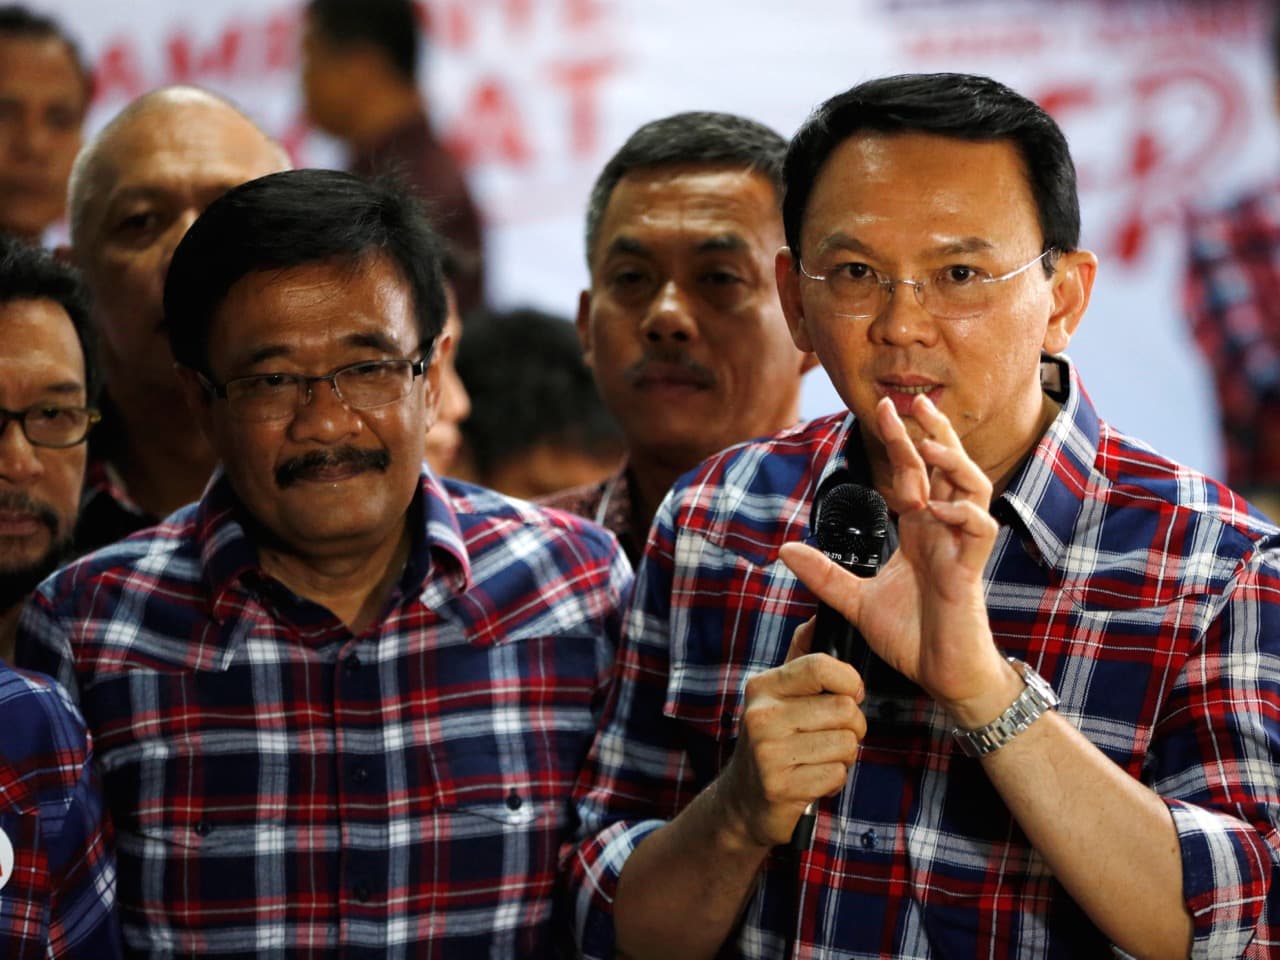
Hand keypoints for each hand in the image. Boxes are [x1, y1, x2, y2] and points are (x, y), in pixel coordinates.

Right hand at [714, 620, 866, 848]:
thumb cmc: (772, 741)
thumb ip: (799, 660)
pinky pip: (837, 774)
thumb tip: (815, 620)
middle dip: (852, 726)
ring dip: (843, 755)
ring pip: (846, 743)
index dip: (849, 679)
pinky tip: (812, 778)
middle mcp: (762, 715)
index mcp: (763, 687)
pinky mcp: (781, 786)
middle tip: (834, 734)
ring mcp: (769, 752)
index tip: (852, 693)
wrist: (742, 800)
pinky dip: (834, 779)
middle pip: (844, 709)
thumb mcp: (777, 696)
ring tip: (819, 757)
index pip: (820, 666)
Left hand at [780, 395, 1008, 717]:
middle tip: (910, 400)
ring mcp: (959, 549)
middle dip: (933, 432)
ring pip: (972, 490)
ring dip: (954, 465)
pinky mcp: (969, 573)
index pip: (914, 473)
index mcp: (919, 531)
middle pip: (948, 467)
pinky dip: (963, 516)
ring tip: (928, 446)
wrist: (942, 677)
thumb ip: (824, 574)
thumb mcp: (855, 601)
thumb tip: (785, 548)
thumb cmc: (912, 636)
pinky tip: (940, 509)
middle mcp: (942, 531)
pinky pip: (978, 532)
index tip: (882, 408)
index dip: (900, 440)